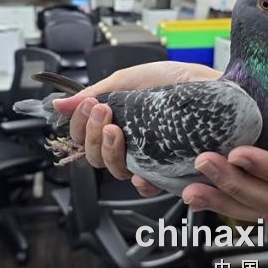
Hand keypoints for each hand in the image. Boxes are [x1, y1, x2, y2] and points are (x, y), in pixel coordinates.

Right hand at [53, 61, 221, 188]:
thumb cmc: (171, 79)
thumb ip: (92, 94)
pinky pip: (148, 187)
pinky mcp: (169, 169)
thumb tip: (58, 106)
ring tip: (117, 130)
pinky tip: (141, 172)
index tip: (90, 105)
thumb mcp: (126, 80)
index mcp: (114, 123)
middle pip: (94, 157)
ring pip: (115, 171)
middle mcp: (128, 143)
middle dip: (91, 134)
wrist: (209, 85)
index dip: (79, 126)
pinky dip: (141, 183)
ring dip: (108, 152)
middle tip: (103, 111)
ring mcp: (147, 157)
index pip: (83, 138)